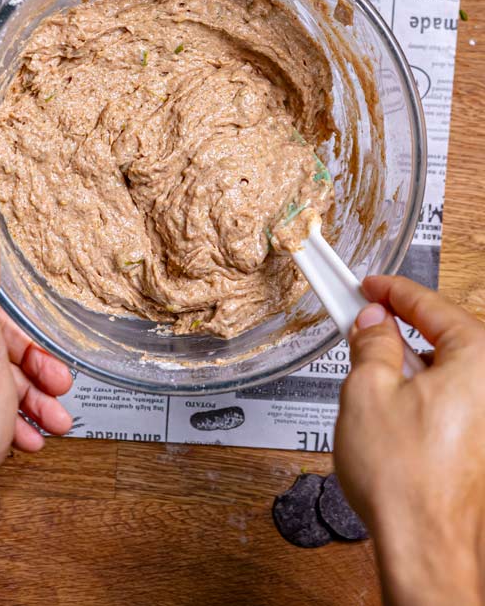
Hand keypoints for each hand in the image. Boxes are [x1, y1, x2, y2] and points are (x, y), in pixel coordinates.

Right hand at [335, 276, 484, 605]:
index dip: (389, 290)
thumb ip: (370, 343)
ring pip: (442, 369)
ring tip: (370, 385)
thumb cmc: (406, 482)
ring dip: (405, 368)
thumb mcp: (367, 390)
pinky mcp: (479, 440)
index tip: (368, 284)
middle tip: (360, 327)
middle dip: (397, 332)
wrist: (424, 549)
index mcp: (477, 359)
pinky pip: (448, 398)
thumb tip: (372, 323)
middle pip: (439, 335)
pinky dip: (417, 395)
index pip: (428, 304)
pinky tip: (389, 414)